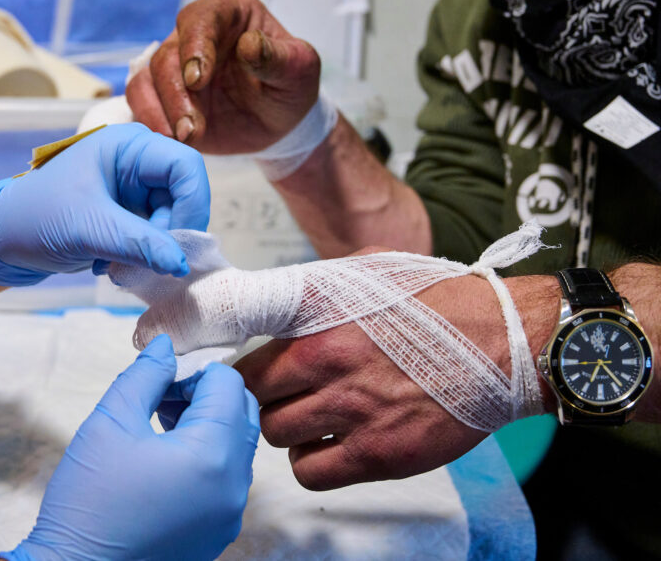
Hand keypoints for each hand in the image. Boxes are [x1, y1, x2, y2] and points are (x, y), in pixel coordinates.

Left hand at [0, 123, 209, 284]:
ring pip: (171, 220)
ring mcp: (131, 189)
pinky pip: (153, 235)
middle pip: (183, 195)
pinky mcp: (125, 214)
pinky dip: (141, 255)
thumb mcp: (89, 230)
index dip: (192, 205)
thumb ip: (139, 244)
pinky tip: (111, 265)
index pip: (186, 167)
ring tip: (118, 266)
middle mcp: (134, 162)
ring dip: (152, 250)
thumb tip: (182, 263)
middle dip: (169, 233)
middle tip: (145, 262)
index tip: (179, 245)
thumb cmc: (35, 218)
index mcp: (127, 146)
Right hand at [3, 335, 260, 560]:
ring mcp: (230, 514)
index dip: (196, 371)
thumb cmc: (89, 500)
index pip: (229, 385)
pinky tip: (164, 460)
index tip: (161, 381)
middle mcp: (234, 487)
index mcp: (212, 455)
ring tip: (159, 426)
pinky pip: (229, 479)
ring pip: (238, 445)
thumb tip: (166, 346)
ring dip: (207, 424)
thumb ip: (145, 376)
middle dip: (207, 395)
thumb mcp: (110, 422)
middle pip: (241, 413)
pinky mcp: (219, 531)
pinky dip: (208, 457)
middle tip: (162, 399)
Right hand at [125, 0, 321, 153]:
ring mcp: (175, 67)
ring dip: (159, 112)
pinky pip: (141, 104)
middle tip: (191, 129)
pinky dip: (149, 123)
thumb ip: (278, 57)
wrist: (279, 123)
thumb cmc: (291, 86)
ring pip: (145, 80)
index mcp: (228, 13)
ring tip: (183, 140)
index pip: (200, 19)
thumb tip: (249, 46)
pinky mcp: (163, 97)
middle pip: (167, 55)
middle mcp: (194, 36)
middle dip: (175, 94)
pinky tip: (168, 143)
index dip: (194, 46)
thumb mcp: (301, 69)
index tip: (197, 79)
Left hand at [234, 272, 522, 490]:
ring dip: (290, 432)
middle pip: (257, 402)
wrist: (502, 341)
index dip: (246, 372)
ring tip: (313, 420)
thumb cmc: (438, 303)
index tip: (254, 376)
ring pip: (278, 437)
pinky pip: (313, 473)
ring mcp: (352, 413)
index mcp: (318, 325)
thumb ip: (314, 292)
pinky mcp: (379, 453)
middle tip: (287, 397)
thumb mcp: (367, 273)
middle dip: (268, 400)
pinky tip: (331, 446)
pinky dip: (313, 464)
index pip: (247, 362)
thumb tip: (274, 303)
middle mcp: (328, 368)